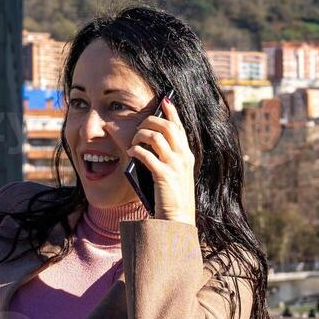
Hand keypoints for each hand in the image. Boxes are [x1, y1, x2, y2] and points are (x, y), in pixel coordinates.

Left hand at [127, 97, 195, 225]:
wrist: (177, 219)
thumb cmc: (172, 196)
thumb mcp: (175, 173)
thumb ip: (167, 157)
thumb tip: (148, 141)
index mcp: (187, 155)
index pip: (180, 126)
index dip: (172, 111)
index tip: (165, 99)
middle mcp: (183, 157)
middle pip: (167, 126)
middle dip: (150, 120)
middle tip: (140, 125)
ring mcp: (175, 165)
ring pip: (156, 136)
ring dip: (140, 135)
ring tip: (133, 142)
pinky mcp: (164, 175)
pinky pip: (146, 154)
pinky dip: (136, 150)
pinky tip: (131, 153)